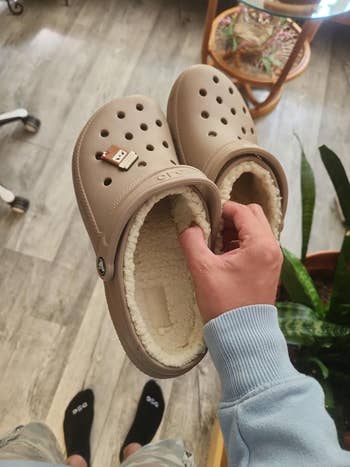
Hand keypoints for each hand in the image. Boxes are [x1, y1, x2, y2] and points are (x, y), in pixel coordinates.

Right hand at [179, 201, 282, 322]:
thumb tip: (189, 227)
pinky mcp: (269, 269)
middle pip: (254, 216)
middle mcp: (272, 249)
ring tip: (216, 243)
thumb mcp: (203, 270)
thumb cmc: (225, 305)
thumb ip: (193, 242)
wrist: (243, 336)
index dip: (222, 209)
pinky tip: (224, 255)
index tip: (206, 216)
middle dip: (232, 218)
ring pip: (256, 229)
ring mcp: (273, 259)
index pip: (243, 211)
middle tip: (212, 228)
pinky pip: (258, 244)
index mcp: (260, 245)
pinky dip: (242, 242)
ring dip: (236, 230)